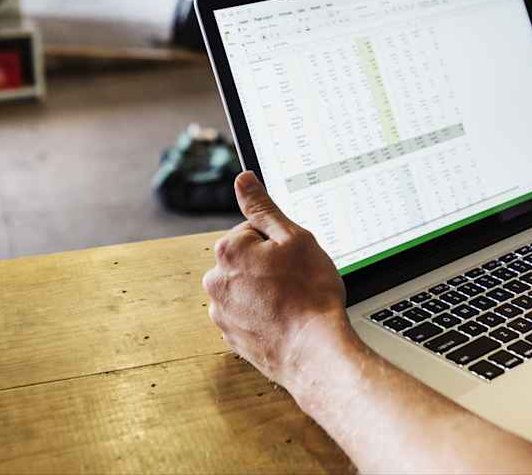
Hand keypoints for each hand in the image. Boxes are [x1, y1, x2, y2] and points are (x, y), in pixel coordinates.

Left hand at [202, 172, 351, 386]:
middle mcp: (216, 281)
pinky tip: (285, 320)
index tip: (294, 258)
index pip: (253, 231)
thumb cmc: (310, 295)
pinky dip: (264, 315)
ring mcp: (222, 312)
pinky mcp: (232, 337)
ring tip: (293, 302)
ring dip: (266, 291)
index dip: (279, 242)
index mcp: (228, 251)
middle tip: (297, 280)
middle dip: (270, 266)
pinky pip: (249, 315)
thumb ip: (263, 207)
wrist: (315, 351)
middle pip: (247, 260)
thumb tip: (243, 180)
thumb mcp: (294, 237)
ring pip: (248, 288)